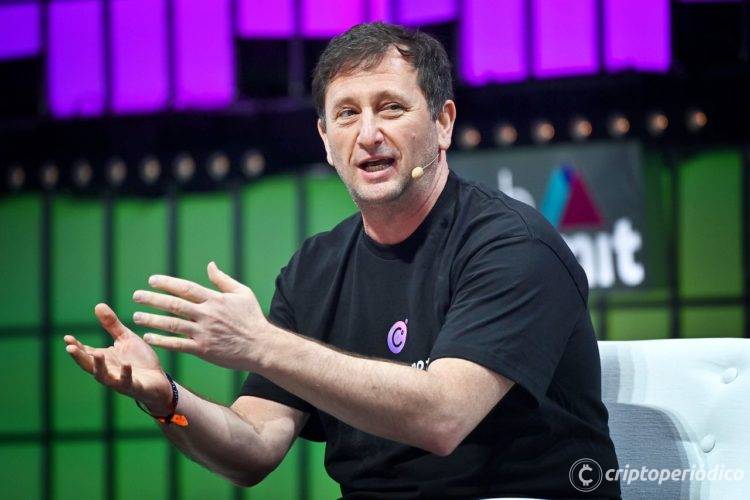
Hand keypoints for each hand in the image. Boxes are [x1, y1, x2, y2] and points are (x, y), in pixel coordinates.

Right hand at [64, 304, 173, 413]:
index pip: (86, 353)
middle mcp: (109, 370)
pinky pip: (127, 382)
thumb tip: (98, 305)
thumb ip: (112, 325)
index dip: (76, 346)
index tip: (67, 337)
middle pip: (89, 365)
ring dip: (99, 366)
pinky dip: (125, 374)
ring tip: (97, 353)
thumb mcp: (125, 338)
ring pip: (104, 376)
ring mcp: (120, 380)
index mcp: (105, 359)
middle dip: (79, 358)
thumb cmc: (140, 360)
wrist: (159, 380)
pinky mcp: (134, 387)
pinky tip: (126, 365)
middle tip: (69, 348)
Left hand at [131, 261, 269, 370]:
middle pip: (174, 304)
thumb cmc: (253, 318)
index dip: (167, 283)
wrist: (261, 346)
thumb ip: (223, 280)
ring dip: (152, 319)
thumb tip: (210, 265)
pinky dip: (162, 341)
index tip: (151, 280)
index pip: (186, 288)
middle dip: (152, 299)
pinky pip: (178, 344)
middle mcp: (207, 315)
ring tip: (137, 316)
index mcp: (215, 299)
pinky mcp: (203, 350)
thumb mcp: (242, 293)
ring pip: (172, 324)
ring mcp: (204, 333)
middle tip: (136, 296)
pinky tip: (149, 337)